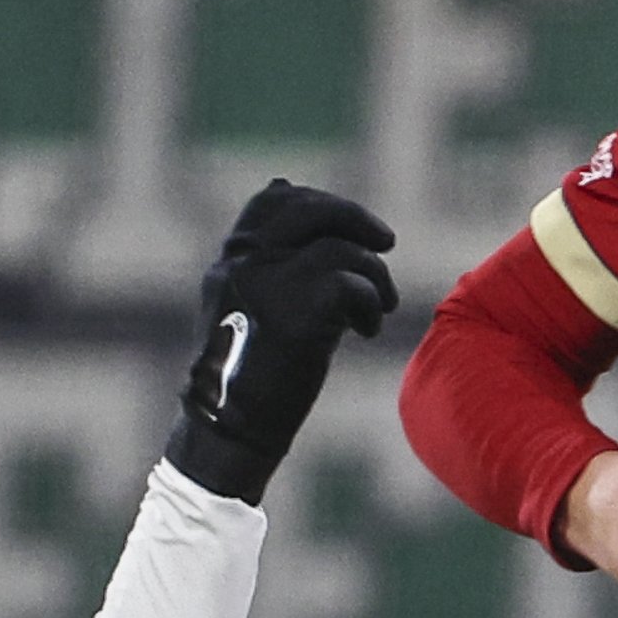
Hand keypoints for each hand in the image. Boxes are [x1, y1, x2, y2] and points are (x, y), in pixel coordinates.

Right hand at [167, 177, 399, 499]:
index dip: (321, 205)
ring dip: (375, 276)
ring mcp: (267, 284)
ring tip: (379, 308)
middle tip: (386, 243)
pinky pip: (351, 285)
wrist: (232, 428)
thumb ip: (277, 258)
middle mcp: (244, 262)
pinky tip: (367, 330)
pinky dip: (370, 305)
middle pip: (309, 211)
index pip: (274, 202)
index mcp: (233, 259)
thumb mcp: (256, 302)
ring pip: (340, 249)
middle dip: (356, 220)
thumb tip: (287, 189)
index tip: (354, 227)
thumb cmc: (252, 371)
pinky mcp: (295, 312)